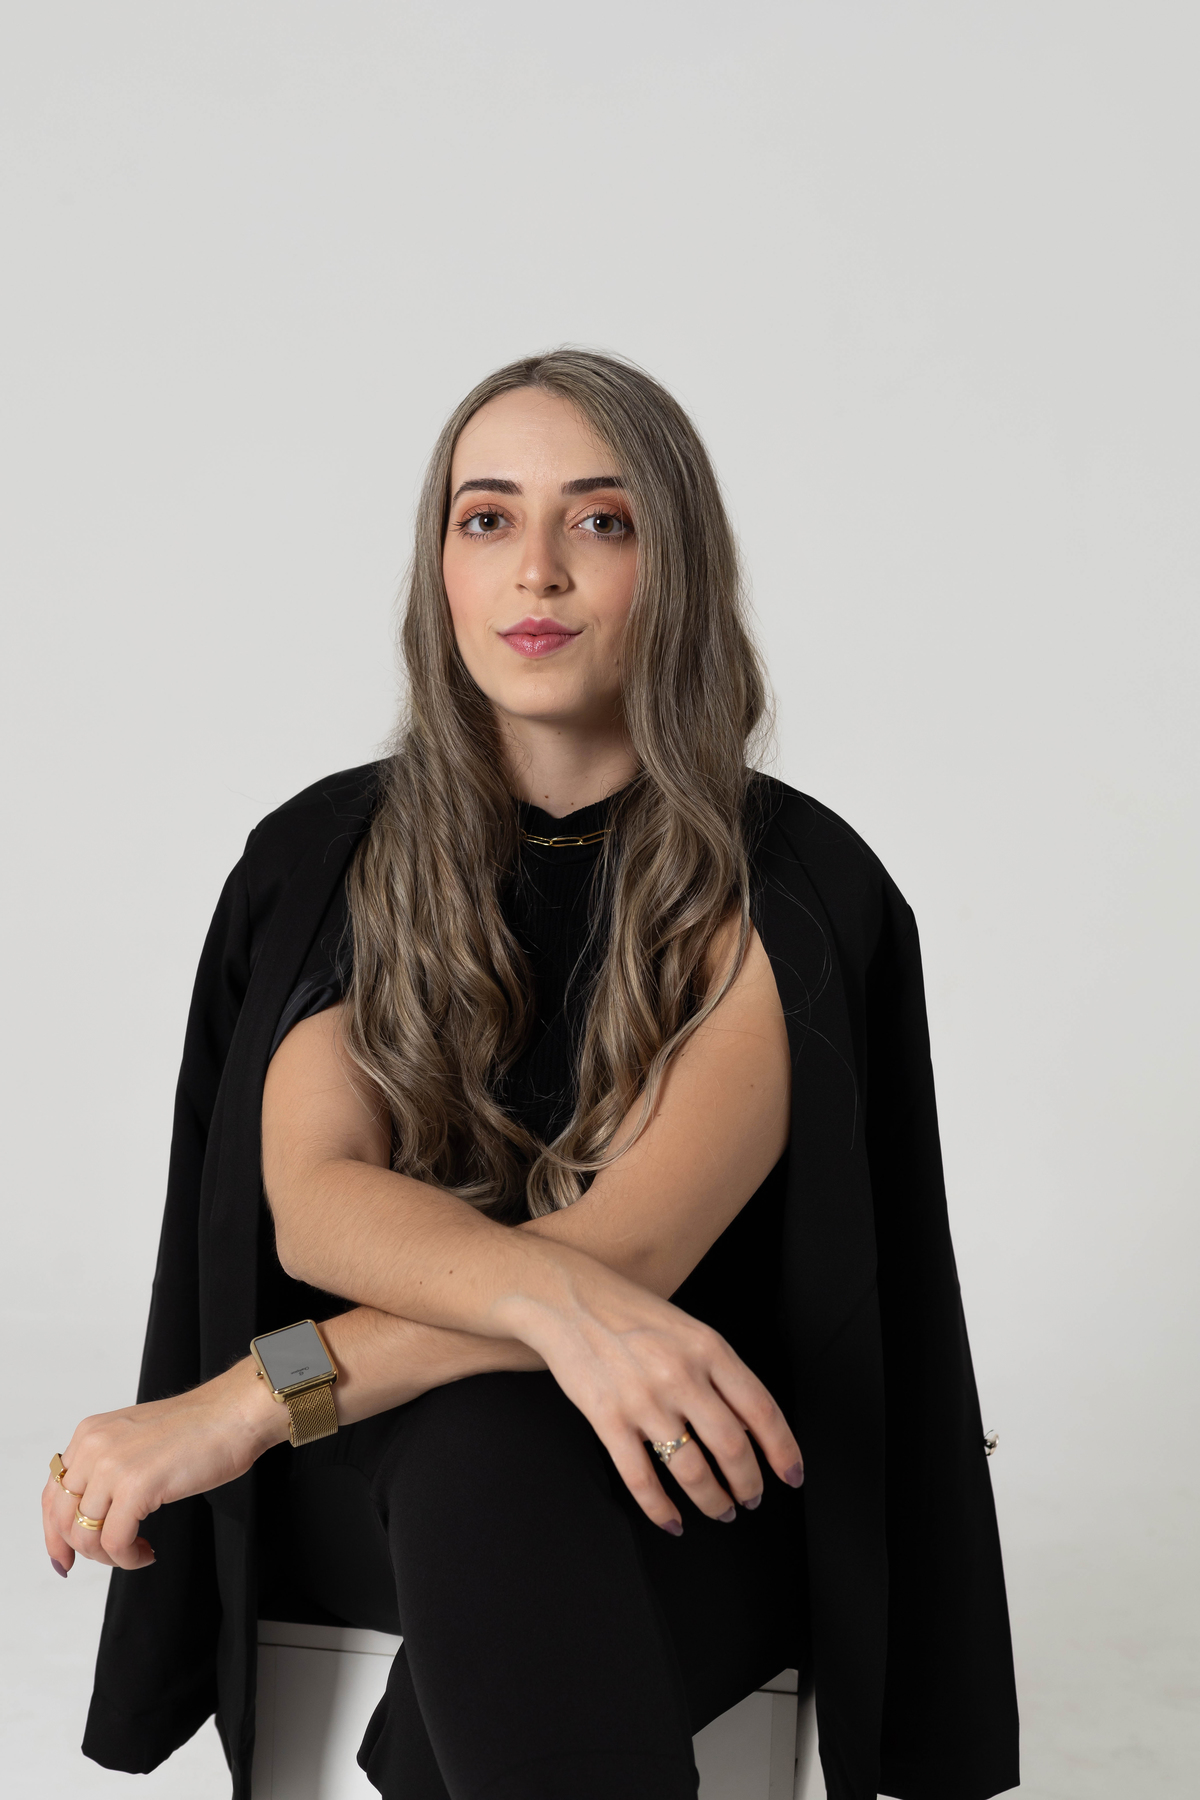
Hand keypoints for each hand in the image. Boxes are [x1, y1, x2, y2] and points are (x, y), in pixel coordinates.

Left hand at [42, 1360, 287, 1575]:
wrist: (234, 1413)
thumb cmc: (199, 1428)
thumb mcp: (135, 1439)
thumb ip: (108, 1467)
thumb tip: (91, 1514)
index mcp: (90, 1434)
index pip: (52, 1493)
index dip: (53, 1533)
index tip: (64, 1558)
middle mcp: (94, 1447)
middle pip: (62, 1519)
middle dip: (83, 1550)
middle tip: (112, 1558)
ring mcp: (113, 1466)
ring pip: (85, 1535)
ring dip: (110, 1556)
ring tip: (137, 1552)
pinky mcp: (137, 1486)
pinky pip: (116, 1542)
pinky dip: (129, 1558)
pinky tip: (147, 1552)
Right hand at [497, 1253, 802, 1533]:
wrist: (566, 1298)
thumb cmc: (629, 1311)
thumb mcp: (687, 1328)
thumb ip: (719, 1371)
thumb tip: (750, 1426)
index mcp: (708, 1347)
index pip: (761, 1409)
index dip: (782, 1450)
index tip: (791, 1475)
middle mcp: (681, 1374)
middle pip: (732, 1447)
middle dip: (749, 1484)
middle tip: (752, 1498)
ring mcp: (643, 1400)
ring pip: (691, 1470)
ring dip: (713, 1501)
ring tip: (721, 1510)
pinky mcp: (608, 1419)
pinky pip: (641, 1479)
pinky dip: (661, 1510)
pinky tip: (673, 1521)